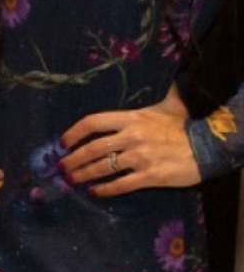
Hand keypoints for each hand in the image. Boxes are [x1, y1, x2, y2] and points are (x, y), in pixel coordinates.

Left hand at [59, 102, 200, 194]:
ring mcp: (140, 157)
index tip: (63, 142)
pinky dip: (105, 189)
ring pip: (103, 167)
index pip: (93, 122)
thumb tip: (168, 79)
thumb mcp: (168, 106)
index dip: (74, 132)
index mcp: (131, 118)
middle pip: (93, 148)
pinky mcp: (150, 176)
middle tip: (61, 167)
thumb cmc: (184, 127)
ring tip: (72, 179)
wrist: (209, 147)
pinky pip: (122, 184)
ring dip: (84, 174)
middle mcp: (131, 137)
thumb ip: (161, 93)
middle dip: (74, 159)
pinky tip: (95, 192)